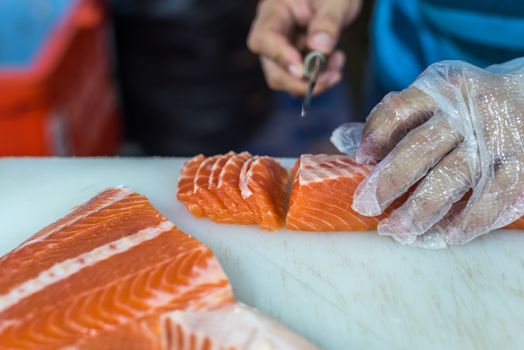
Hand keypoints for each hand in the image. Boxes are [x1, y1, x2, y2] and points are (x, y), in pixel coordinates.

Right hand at [247, 0, 360, 95]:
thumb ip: (328, 20)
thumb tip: (319, 48)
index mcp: (274, 11)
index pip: (264, 38)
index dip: (280, 57)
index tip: (302, 70)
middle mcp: (273, 33)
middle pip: (273, 69)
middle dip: (301, 81)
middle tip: (330, 78)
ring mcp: (283, 50)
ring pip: (287, 79)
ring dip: (313, 82)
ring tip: (338, 64)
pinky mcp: (295, 61)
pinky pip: (301, 80)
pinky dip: (320, 79)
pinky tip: (336, 62)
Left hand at [353, 58, 523, 246]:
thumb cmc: (467, 106)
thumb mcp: (433, 98)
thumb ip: (391, 119)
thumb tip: (341, 138)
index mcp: (441, 88)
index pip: (399, 109)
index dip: (375, 135)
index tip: (360, 159)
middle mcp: (468, 110)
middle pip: (420, 148)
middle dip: (388, 182)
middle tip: (364, 206)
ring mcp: (496, 137)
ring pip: (451, 177)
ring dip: (419, 210)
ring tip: (395, 231)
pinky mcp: (522, 164)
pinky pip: (491, 200)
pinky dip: (465, 222)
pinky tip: (441, 237)